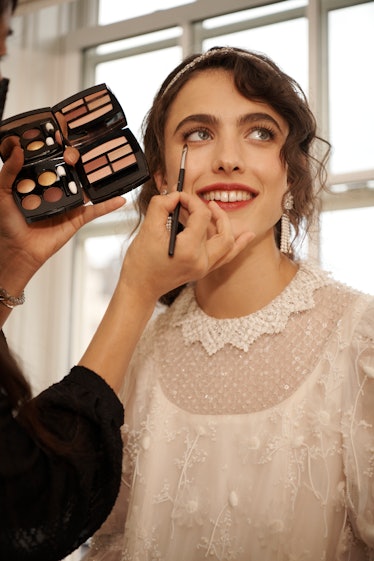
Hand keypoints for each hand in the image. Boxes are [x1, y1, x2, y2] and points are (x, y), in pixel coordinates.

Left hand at [0, 137, 124, 294]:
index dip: (57, 144)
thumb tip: (17, 149)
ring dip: (94, 175)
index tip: (62, 128)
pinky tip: (120, 198)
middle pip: (71, 168)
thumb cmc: (7, 224)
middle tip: (72, 152)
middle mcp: (56, 188)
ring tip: (97, 164)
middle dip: (74, 156)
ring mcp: (69, 202)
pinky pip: (96, 210)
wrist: (17, 250)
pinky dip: (109, 205)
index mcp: (39, 180)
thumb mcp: (2, 192)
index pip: (50, 157)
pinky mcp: (77, 218)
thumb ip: (9, 171)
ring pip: (86, 185)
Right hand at [78, 191, 253, 390]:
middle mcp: (201, 260)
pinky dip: (238, 245)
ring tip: (219, 211)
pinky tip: (248, 236)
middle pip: (221, 230)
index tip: (178, 197)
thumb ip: (161, 206)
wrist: (140, 287)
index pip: (201, 216)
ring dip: (225, 225)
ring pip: (228, 244)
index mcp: (189, 250)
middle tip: (200, 203)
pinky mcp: (203, 270)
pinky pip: (227, 257)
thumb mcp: (147, 229)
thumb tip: (174, 195)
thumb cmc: (141, 262)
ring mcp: (204, 267)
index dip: (191, 201)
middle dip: (213, 212)